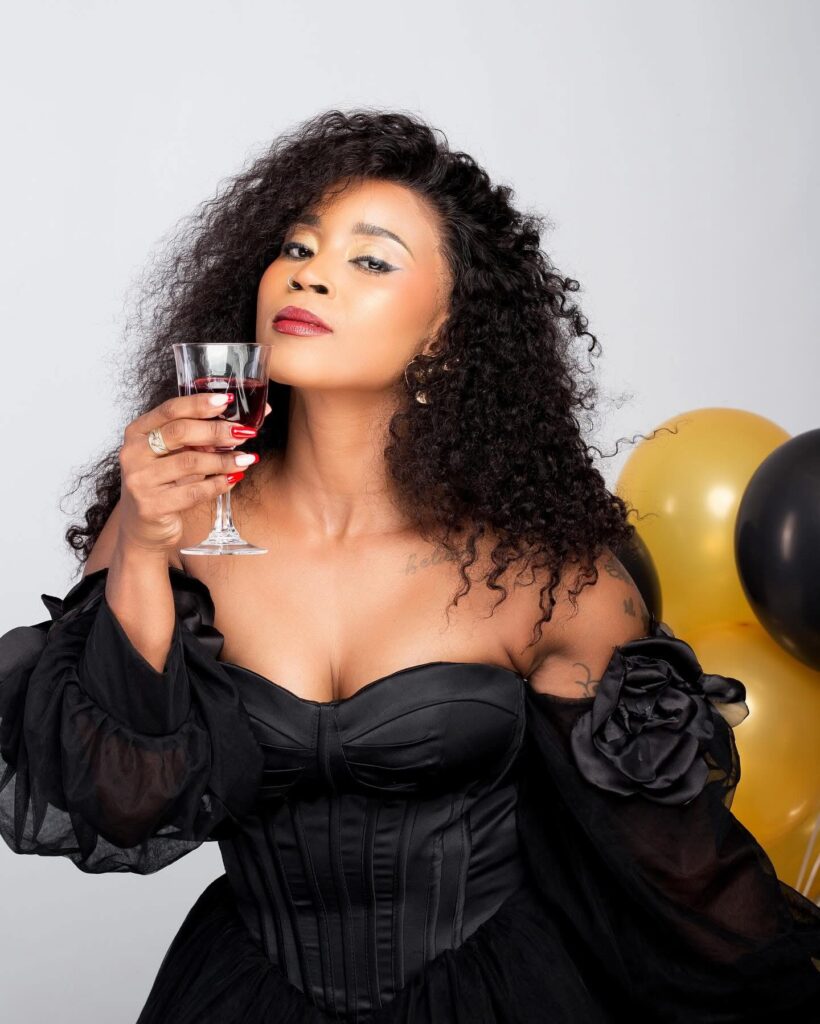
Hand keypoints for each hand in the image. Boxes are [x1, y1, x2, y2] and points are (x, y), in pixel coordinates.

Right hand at [117, 392, 270, 553]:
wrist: (144, 527)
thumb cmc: (164, 484)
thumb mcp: (175, 455)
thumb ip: (202, 436)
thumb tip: (248, 420)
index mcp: (137, 432)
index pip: (170, 410)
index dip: (199, 404)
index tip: (227, 401)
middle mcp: (133, 453)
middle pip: (180, 433)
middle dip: (217, 431)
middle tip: (244, 432)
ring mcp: (139, 480)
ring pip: (190, 463)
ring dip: (224, 460)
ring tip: (246, 459)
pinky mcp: (151, 506)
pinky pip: (194, 492)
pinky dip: (218, 485)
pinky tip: (233, 479)